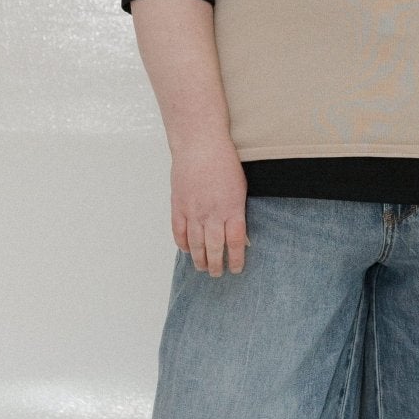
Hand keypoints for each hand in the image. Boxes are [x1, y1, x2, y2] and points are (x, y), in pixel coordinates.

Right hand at [170, 137, 249, 275]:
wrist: (200, 144)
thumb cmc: (224, 162)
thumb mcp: (240, 188)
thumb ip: (238, 212)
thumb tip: (240, 235)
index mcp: (231, 208)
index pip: (235, 243)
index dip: (236, 259)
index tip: (237, 269)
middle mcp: (212, 213)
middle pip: (214, 248)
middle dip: (217, 265)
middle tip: (217, 274)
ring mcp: (193, 210)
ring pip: (195, 244)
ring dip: (199, 259)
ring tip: (203, 268)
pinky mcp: (178, 205)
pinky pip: (178, 231)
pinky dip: (182, 244)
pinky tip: (187, 250)